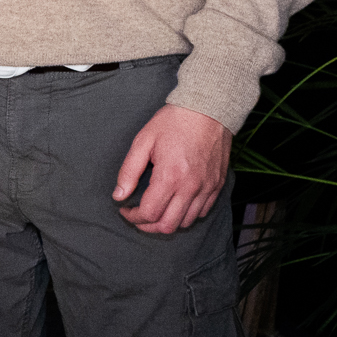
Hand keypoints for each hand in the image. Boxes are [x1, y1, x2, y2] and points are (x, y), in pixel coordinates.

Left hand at [113, 103, 231, 233]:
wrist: (208, 110)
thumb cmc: (173, 123)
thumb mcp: (143, 142)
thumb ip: (129, 171)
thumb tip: (118, 195)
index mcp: (170, 177)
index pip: (149, 213)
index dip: (132, 216)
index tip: (124, 209)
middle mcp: (191, 188)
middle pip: (168, 225)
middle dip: (148, 226)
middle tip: (137, 216)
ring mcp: (207, 188)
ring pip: (186, 222)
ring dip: (167, 222)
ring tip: (154, 211)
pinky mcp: (218, 186)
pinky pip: (202, 212)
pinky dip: (186, 215)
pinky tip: (174, 204)